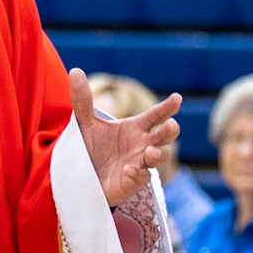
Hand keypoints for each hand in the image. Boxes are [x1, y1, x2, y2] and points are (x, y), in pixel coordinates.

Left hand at [70, 68, 179, 205]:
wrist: (81, 176)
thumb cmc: (91, 148)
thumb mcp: (85, 123)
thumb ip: (83, 100)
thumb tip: (75, 71)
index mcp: (135, 128)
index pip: (155, 115)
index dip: (167, 107)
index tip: (177, 98)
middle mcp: (142, 144)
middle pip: (164, 136)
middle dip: (170, 131)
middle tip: (172, 124)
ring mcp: (139, 163)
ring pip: (159, 158)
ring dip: (158, 154)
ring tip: (150, 152)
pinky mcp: (131, 182)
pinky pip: (141, 178)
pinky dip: (137, 173)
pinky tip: (129, 169)